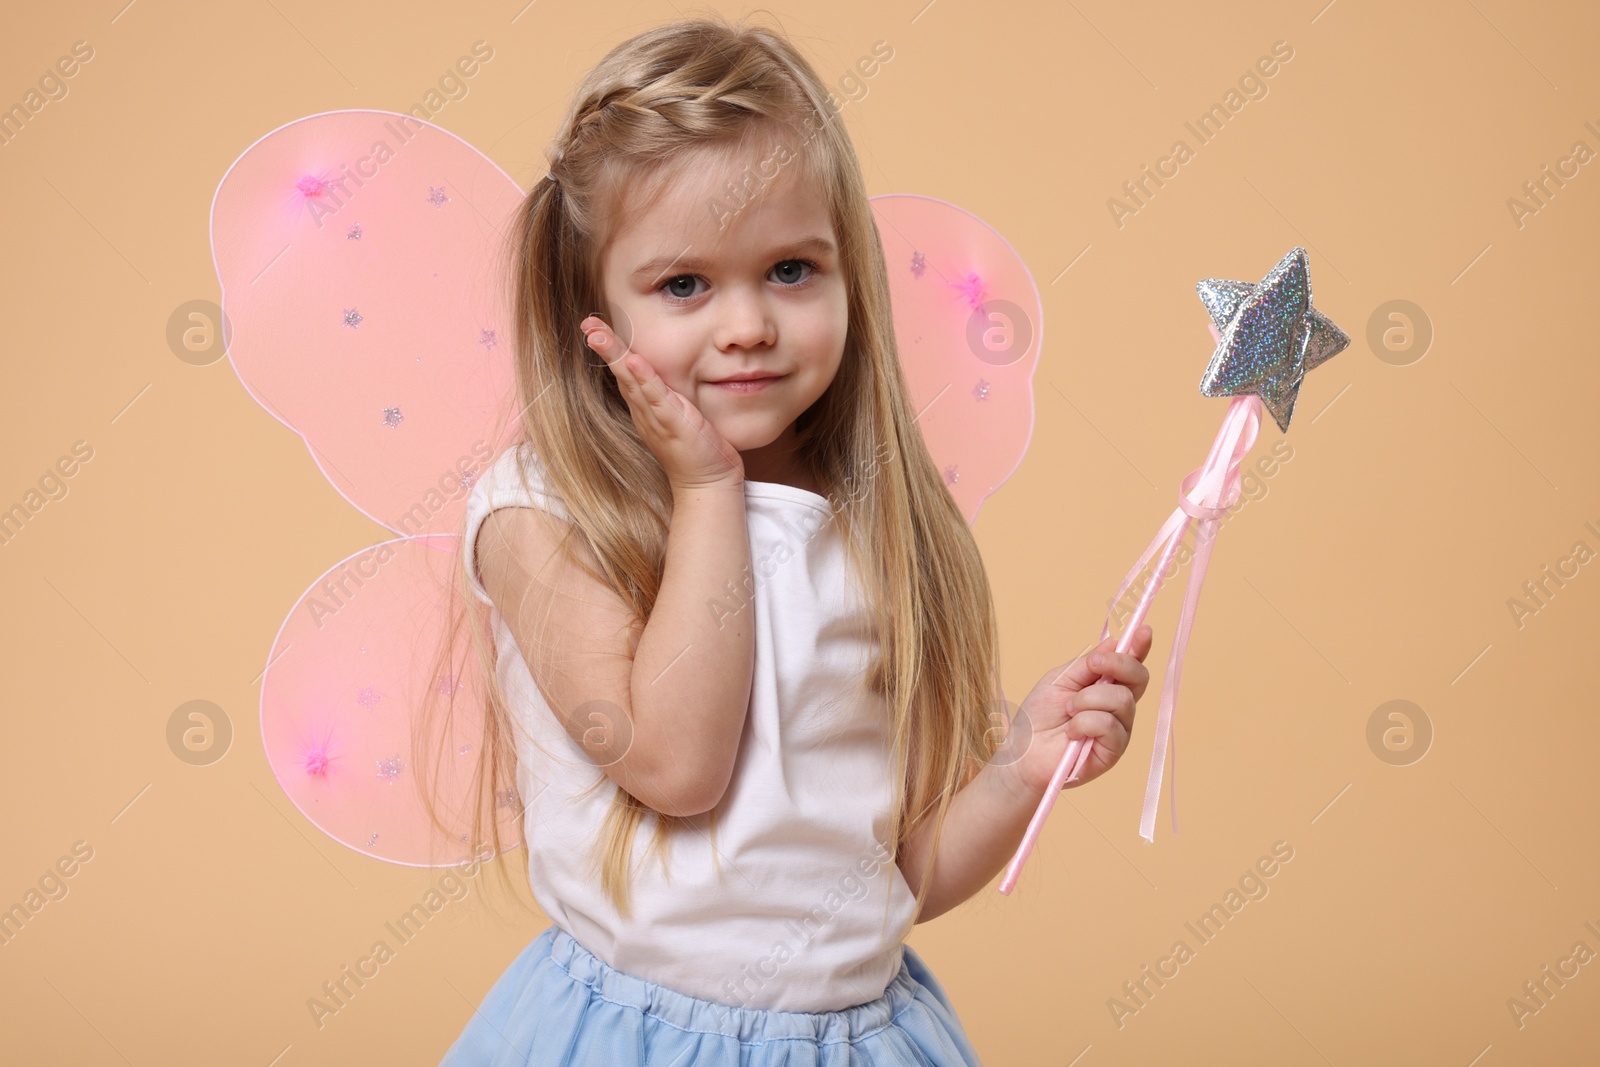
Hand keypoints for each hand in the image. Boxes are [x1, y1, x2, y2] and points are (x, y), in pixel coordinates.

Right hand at [582, 314, 744, 492]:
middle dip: (604, 346)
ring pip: (631, 381)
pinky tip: (634, 361)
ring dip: (615, 356)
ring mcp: (656, 418)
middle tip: (587, 322)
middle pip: (620, 373)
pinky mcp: (674, 424)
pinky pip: (656, 398)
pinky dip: (644, 379)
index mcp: (645, 409)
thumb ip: (668, 398)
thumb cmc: (697, 452)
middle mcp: (645, 412)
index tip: (595, 328)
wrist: (707, 485)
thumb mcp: (679, 418)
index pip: (625, 373)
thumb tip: (664, 380)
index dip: (611, 350)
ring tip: (598, 333)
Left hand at [1004, 625, 1153, 798]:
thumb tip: (1116, 642)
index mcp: (1107, 686)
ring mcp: (1120, 729)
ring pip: (1122, 699)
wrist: (1022, 752)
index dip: (1141, 647)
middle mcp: (1119, 706)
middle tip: (1092, 666)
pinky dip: (1085, 722)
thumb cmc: (1039, 716)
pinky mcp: (1114, 751)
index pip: (1132, 664)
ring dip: (1088, 699)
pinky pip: (1110, 725)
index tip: (1144, 630)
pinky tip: (1072, 732)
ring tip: (1068, 710)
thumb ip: (1087, 664)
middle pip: (1139, 677)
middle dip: (1117, 664)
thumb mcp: (1060, 679)